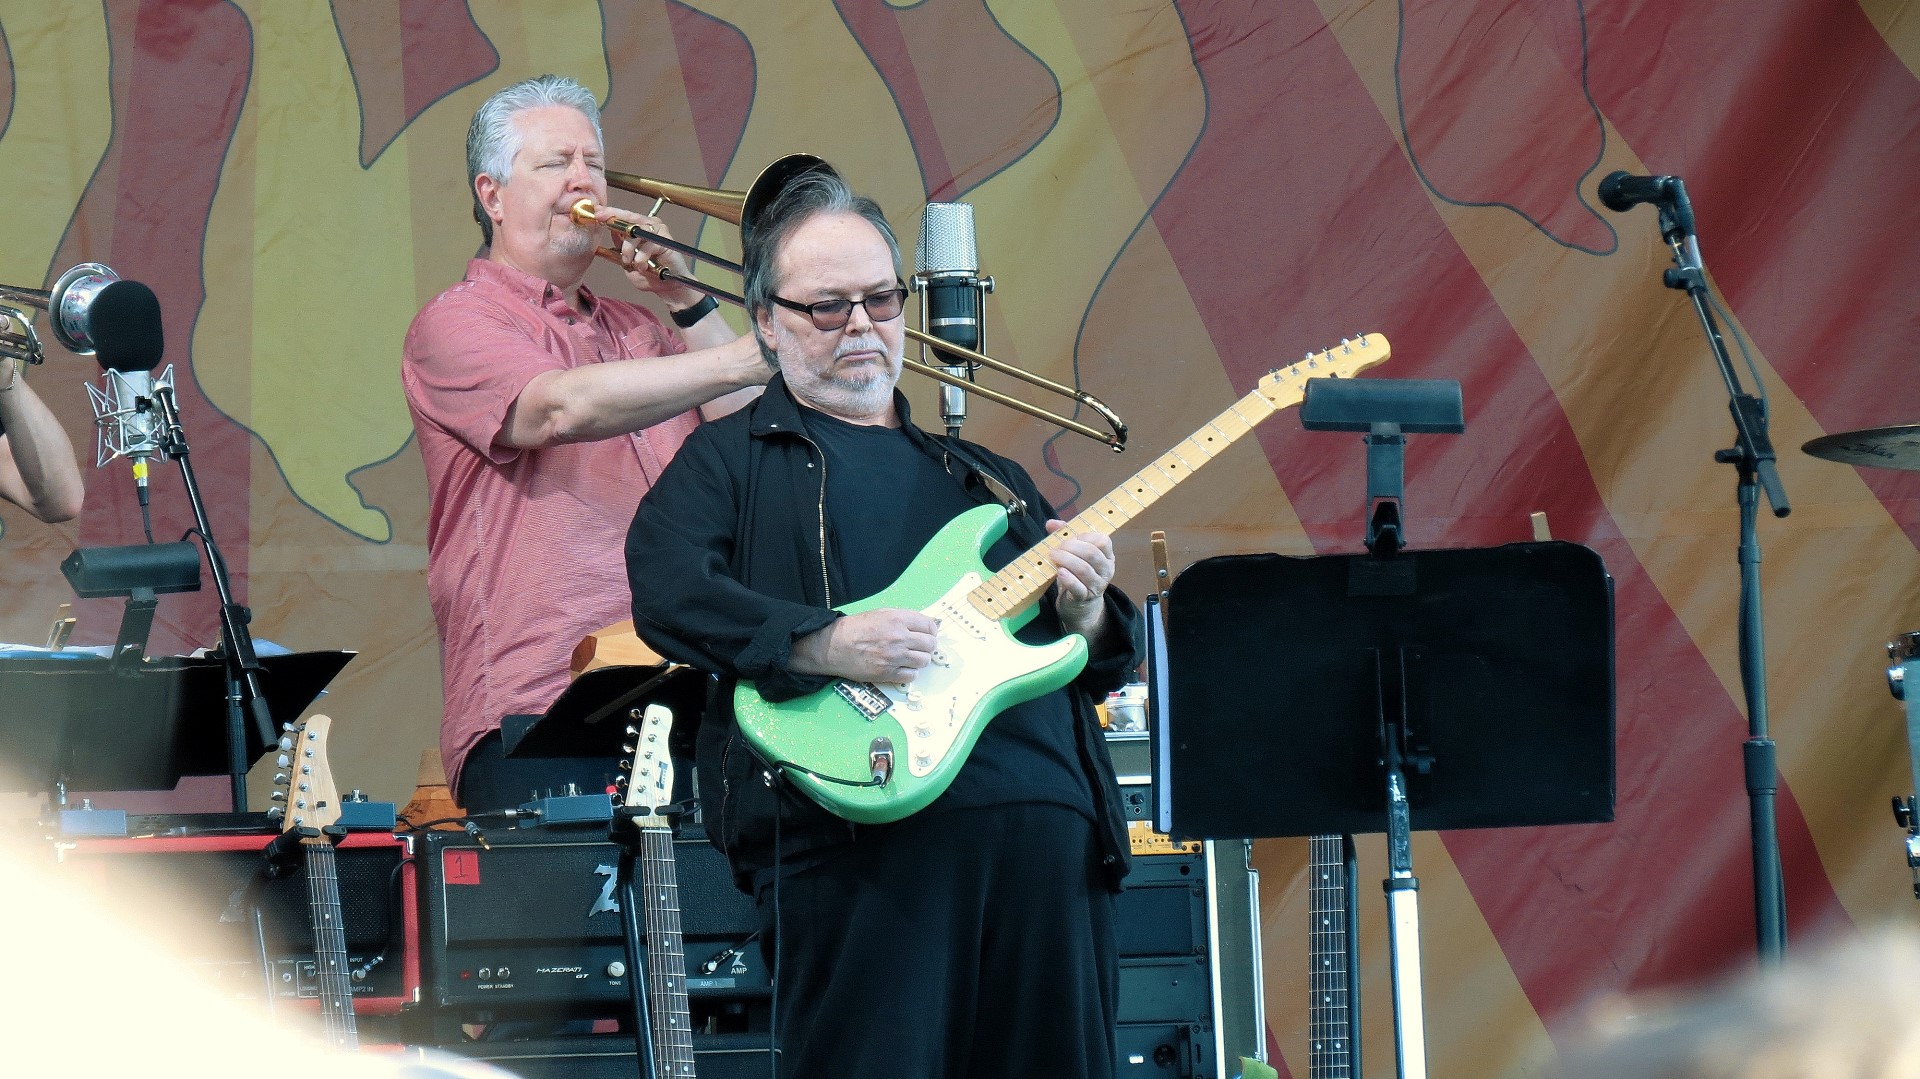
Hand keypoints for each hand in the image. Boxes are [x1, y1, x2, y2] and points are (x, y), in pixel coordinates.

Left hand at [596, 206, 703, 306]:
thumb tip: (610, 230)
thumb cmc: (649, 274)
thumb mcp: (627, 260)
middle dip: (613, 217)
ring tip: (629, 262)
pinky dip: (641, 258)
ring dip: (628, 248)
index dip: (609, 213)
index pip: (623, 216)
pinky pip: (649, 245)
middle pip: (630, 216)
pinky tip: (643, 267)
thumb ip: (620, 246)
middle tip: (601, 218)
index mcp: (639, 228)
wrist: (667, 287)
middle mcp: (649, 225)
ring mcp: (659, 231)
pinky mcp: (666, 240)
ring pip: (637, 231)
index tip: (595, 211)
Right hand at [790, 608, 939, 684]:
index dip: (931, 631)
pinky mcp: (888, 673)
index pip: (930, 626)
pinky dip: (909, 673)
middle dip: (927, 646)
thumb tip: (923, 626)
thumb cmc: (855, 628)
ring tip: (910, 657)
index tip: (927, 634)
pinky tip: (901, 667)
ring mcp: (894, 657)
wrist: (834, 645)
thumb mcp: (881, 614)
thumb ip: (903, 619)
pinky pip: (911, 676)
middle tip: (920, 647)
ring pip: (923, 661)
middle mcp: (899, 638)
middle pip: (930, 644)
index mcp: (898, 619)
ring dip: (919, 660)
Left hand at [1047, 519, 1113, 637]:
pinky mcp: (1085, 598)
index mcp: (1106, 556)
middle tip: (1056, 548)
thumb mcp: (1075, 553)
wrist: (1079, 603)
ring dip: (1066, 560)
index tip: (1071, 538)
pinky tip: (1059, 572)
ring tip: (1053, 557)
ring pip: (1084, 569)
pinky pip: (1078, 588)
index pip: (1103, 541)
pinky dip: (1068, 579)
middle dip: (1071, 547)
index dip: (1085, 536)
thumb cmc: (1077, 573)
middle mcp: (1106, 570)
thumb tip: (1051, 523)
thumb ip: (1065, 535)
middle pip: (1092, 554)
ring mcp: (1097, 585)